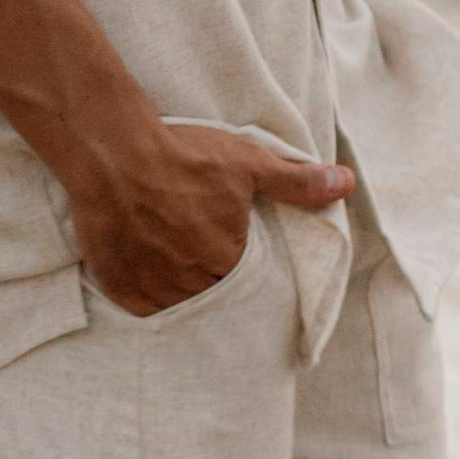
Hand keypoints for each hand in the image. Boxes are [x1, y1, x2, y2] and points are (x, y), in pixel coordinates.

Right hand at [76, 122, 352, 317]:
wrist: (113, 151)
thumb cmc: (183, 156)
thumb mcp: (248, 162)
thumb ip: (297, 182)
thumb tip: (346, 184)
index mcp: (226, 260)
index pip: (244, 281)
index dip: (235, 261)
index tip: (224, 243)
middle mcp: (190, 284)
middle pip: (209, 293)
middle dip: (208, 276)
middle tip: (195, 247)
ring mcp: (151, 288)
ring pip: (175, 303)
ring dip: (178, 287)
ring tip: (172, 257)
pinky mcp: (118, 286)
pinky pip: (140, 306)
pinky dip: (146, 293)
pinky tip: (146, 266)